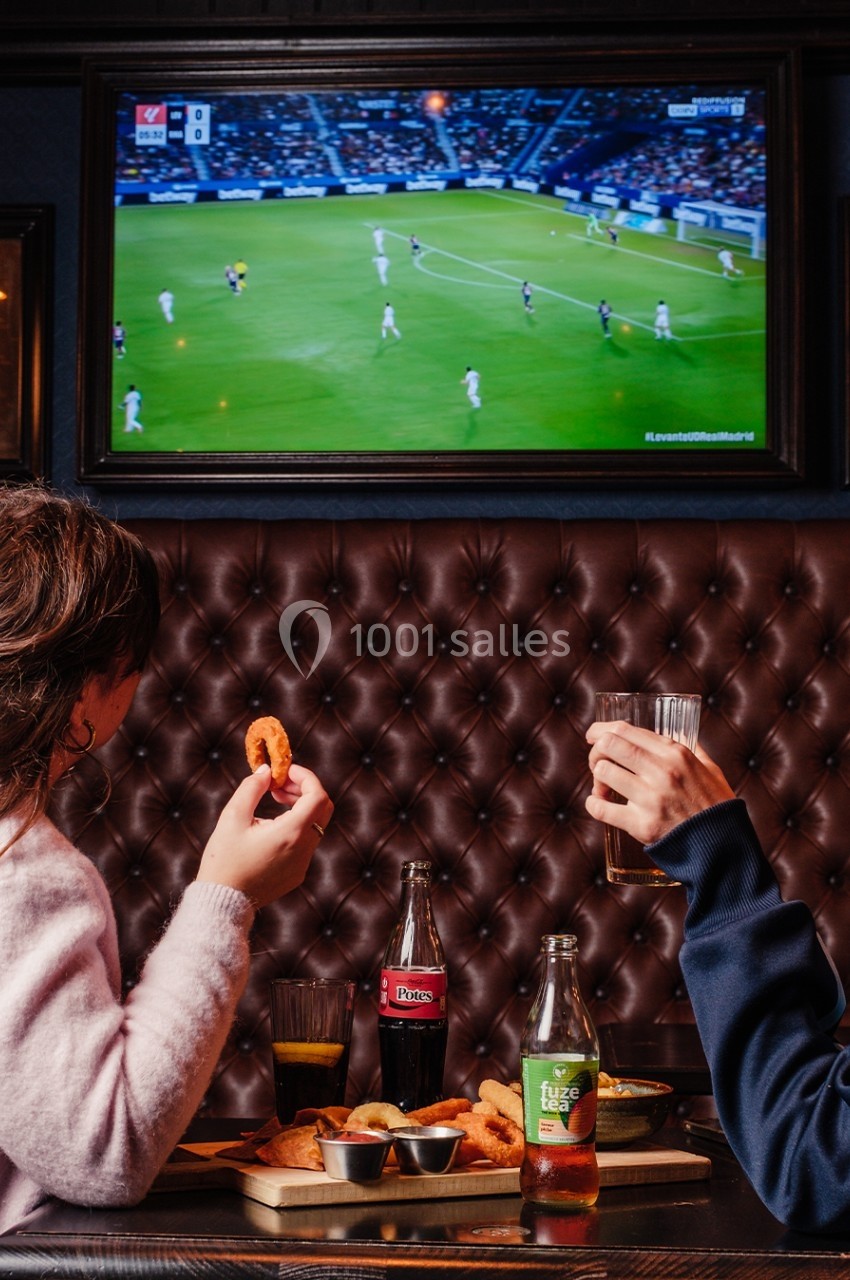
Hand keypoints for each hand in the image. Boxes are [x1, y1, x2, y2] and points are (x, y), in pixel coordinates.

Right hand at [196, 762, 332, 908]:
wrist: (223, 901)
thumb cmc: (224, 859)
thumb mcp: (232, 817)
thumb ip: (252, 788)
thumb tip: (267, 771)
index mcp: (291, 833)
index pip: (317, 796)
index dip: (306, 777)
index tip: (286, 771)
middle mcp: (303, 849)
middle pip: (322, 809)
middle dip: (305, 790)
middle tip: (280, 784)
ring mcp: (303, 864)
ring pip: (315, 825)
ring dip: (300, 807)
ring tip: (273, 800)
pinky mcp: (298, 873)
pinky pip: (306, 843)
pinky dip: (296, 826)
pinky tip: (270, 827)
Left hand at [584, 721, 734, 844]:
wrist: (723, 846)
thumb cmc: (717, 806)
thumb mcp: (710, 768)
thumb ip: (693, 748)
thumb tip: (679, 730)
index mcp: (676, 753)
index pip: (626, 729)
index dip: (602, 729)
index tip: (593, 735)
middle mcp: (663, 771)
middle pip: (609, 745)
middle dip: (596, 751)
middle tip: (597, 762)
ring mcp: (651, 798)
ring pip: (602, 772)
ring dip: (596, 779)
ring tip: (603, 788)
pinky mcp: (642, 825)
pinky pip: (601, 808)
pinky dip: (593, 804)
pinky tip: (598, 803)